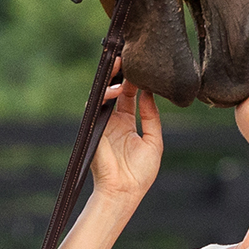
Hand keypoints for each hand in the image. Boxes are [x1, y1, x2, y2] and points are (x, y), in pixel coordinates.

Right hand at [90, 78, 161, 206]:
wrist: (124, 191)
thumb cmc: (140, 172)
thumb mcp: (154, 142)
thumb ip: (151, 117)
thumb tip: (148, 95)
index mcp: (128, 124)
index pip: (130, 97)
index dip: (135, 82)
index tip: (143, 68)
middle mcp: (113, 121)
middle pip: (116, 91)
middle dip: (121, 74)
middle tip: (128, 57)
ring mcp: (103, 123)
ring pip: (105, 95)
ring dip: (113, 79)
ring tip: (122, 67)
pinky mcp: (94, 128)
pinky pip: (95, 106)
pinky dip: (105, 95)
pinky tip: (117, 89)